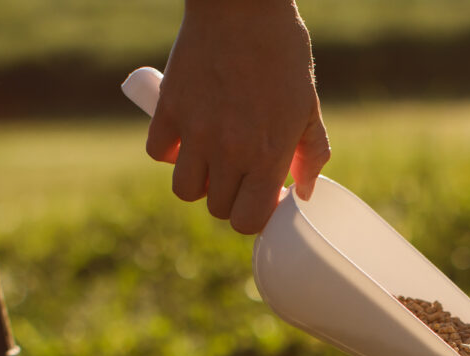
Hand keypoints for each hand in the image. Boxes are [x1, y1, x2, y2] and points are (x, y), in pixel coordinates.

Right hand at [146, 0, 330, 234]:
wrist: (243, 4)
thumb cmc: (283, 51)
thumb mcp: (309, 105)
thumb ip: (311, 154)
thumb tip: (303, 192)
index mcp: (268, 154)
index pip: (249, 220)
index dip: (257, 215)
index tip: (264, 196)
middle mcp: (230, 150)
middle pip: (218, 209)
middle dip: (232, 198)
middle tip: (242, 175)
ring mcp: (196, 131)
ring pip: (185, 189)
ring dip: (199, 181)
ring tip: (213, 160)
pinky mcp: (169, 109)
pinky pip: (158, 153)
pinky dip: (170, 152)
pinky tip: (188, 136)